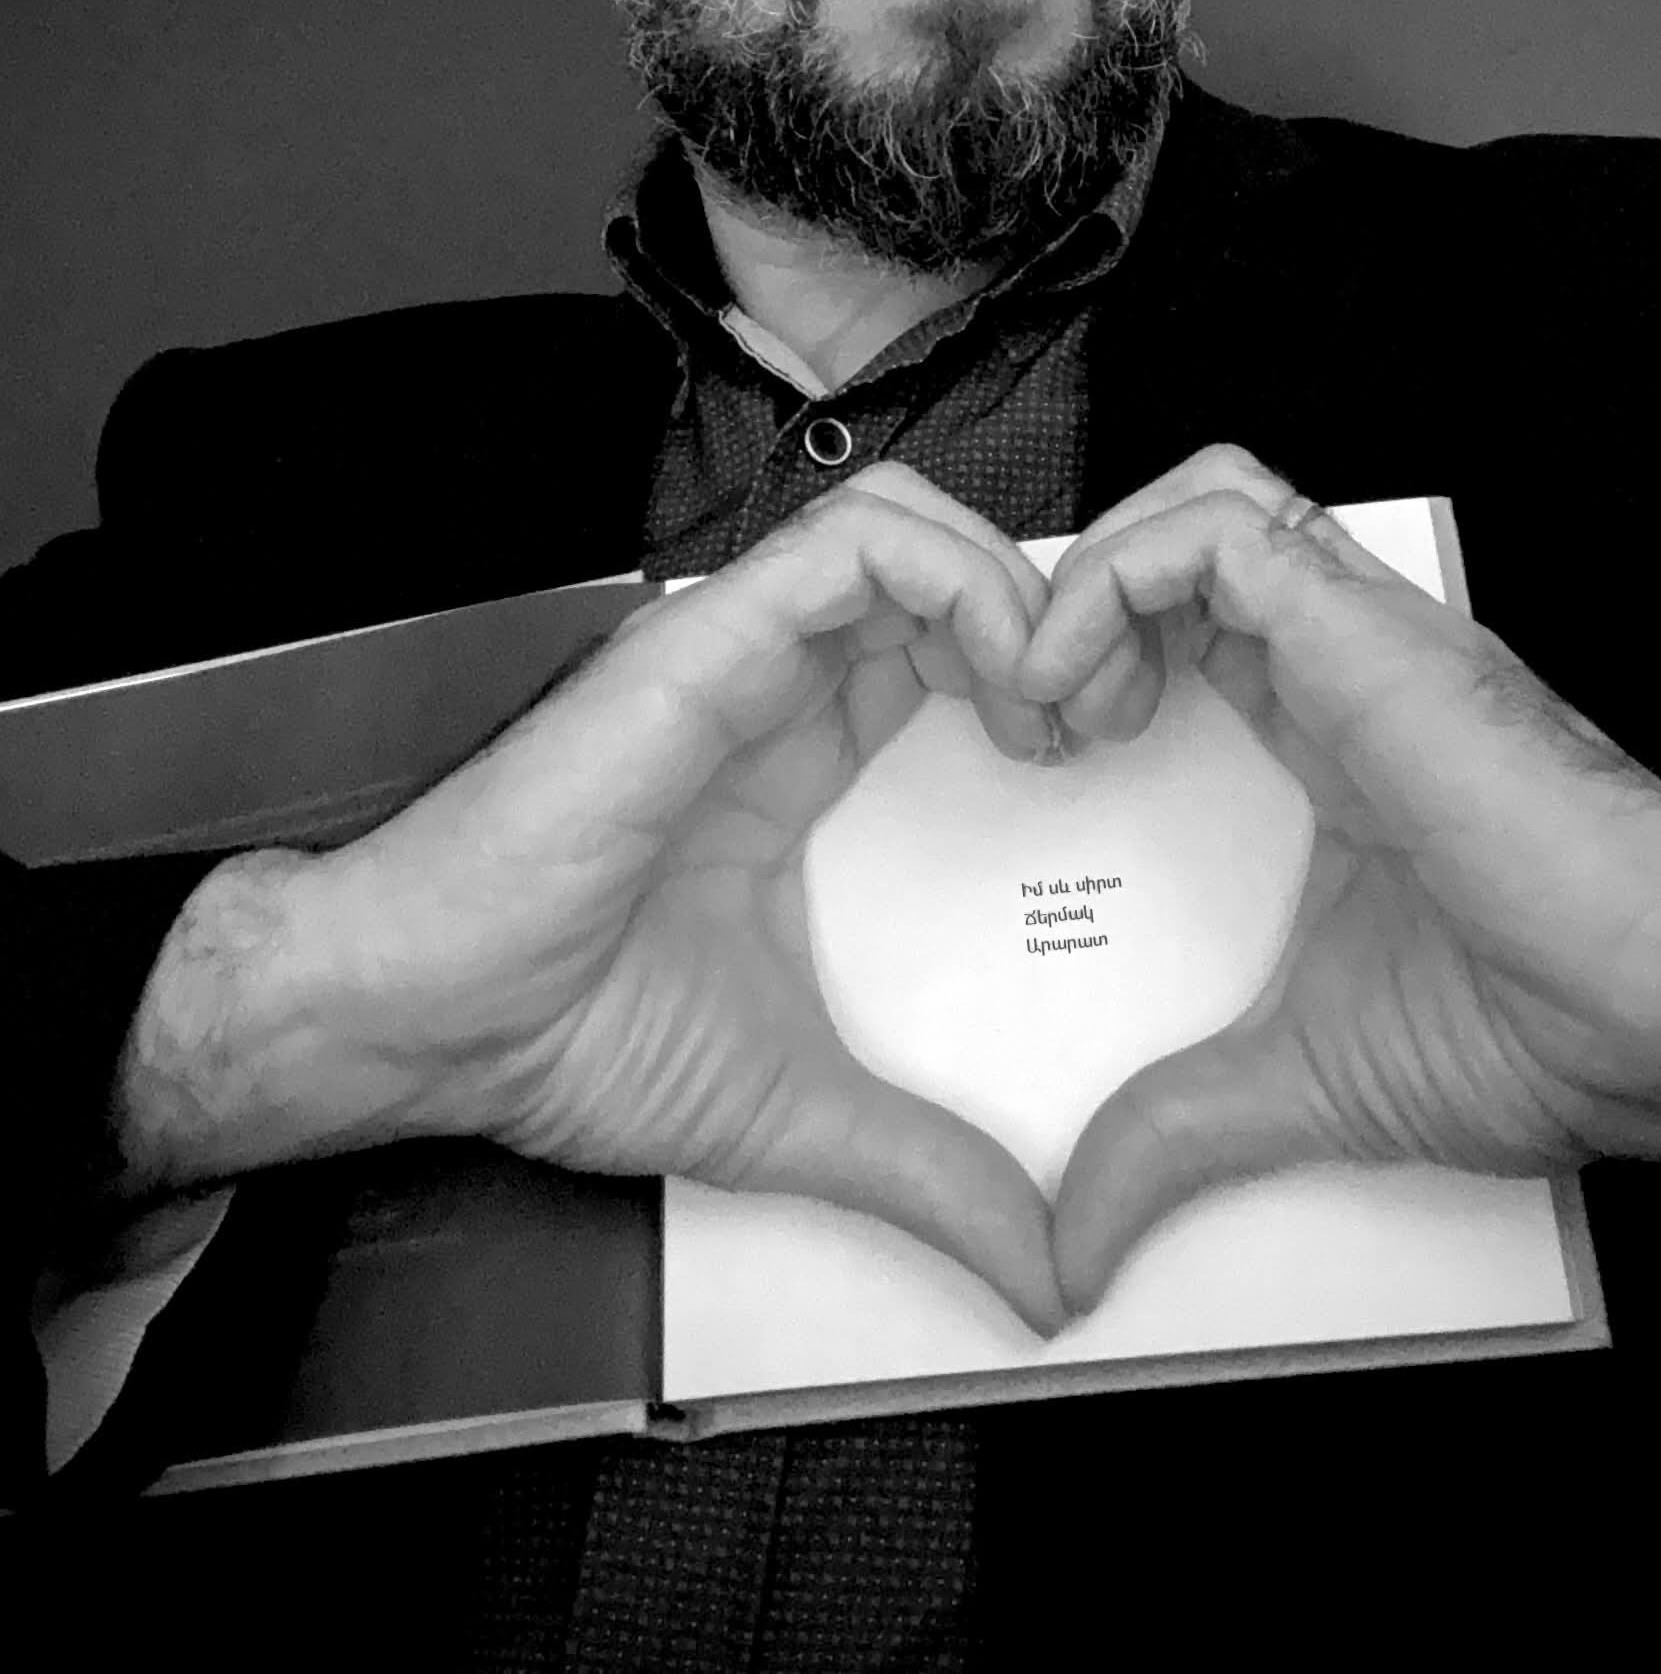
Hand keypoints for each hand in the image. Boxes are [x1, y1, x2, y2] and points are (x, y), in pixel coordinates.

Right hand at [295, 464, 1076, 1332]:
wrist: (417, 1019)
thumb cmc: (564, 1037)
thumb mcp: (795, 1110)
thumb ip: (926, 1171)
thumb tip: (1043, 1273)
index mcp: (793, 753)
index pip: (938, 645)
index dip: (1038, 671)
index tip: (1101, 755)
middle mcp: (768, 683)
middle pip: (938, 563)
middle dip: (1051, 614)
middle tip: (1109, 716)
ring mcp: (733, 651)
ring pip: (902, 523)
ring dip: (1011, 585)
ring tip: (1060, 696)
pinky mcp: (701, 641)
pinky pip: (849, 546)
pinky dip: (953, 581)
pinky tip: (1002, 677)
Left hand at [1020, 445, 1660, 1313]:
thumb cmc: (1541, 1031)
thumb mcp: (1301, 1081)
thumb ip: (1177, 1129)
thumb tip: (1078, 1236)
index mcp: (1332, 733)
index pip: (1196, 618)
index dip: (1096, 650)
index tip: (1033, 748)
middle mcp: (1345, 665)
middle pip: (1189, 535)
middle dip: (1076, 597)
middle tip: (1022, 709)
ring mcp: (1363, 637)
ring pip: (1198, 499)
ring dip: (1089, 579)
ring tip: (1046, 695)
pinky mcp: (1369, 633)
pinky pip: (1213, 534)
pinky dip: (1112, 584)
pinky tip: (1072, 687)